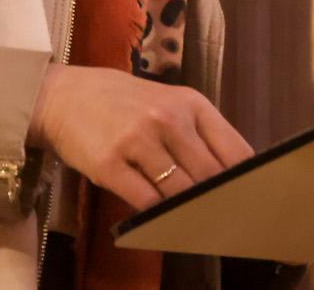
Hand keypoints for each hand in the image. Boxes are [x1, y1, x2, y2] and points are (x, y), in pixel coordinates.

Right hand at [27, 63, 254, 209]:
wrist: (66, 96)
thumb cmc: (125, 103)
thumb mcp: (169, 102)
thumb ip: (200, 134)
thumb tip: (232, 176)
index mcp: (191, 103)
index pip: (235, 150)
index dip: (245, 180)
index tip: (248, 198)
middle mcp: (167, 118)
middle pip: (209, 176)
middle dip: (215, 199)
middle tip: (218, 216)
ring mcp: (137, 141)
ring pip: (179, 191)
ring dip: (185, 208)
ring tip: (187, 217)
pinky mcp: (109, 165)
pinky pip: (145, 201)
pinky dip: (155, 213)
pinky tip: (156, 213)